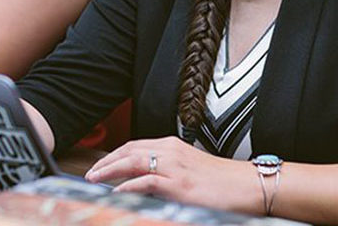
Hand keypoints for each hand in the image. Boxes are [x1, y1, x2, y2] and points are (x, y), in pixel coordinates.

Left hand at [85, 136, 263, 213]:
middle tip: (91, 172)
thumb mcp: (189, 167)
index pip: (135, 145)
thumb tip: (144, 180)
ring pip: (133, 161)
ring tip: (95, 179)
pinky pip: (147, 180)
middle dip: (107, 160)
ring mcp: (174, 166)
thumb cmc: (220, 180)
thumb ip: (167, 169)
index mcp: (172, 145)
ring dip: (110, 169)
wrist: (246, 184)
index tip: (101, 164)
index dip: (115, 154)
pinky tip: (117, 192)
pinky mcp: (179, 184)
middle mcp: (170, 151)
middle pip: (130, 149)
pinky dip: (128, 185)